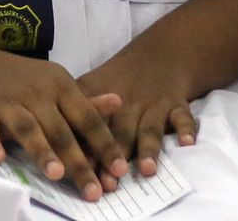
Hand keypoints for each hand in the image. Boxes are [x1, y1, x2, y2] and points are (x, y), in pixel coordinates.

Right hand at [0, 44, 129, 199]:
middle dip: (78, 161)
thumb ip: (85, 100)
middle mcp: (36, 94)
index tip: (120, 169)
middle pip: (61, 130)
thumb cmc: (23, 80)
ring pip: (28, 129)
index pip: (87, 118)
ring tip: (57, 175)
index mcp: (59, 86)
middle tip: (93, 190)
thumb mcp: (56, 84)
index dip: (104, 144)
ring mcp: (8, 103)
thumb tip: (119, 102)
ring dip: (42, 151)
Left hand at [78, 51, 198, 178]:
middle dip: (115, 156)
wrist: (159, 55)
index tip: (81, 170)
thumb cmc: (117, 79)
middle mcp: (128, 104)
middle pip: (121, 133)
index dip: (86, 148)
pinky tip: (187, 143)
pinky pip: (183, 116)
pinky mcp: (177, 104)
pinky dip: (186, 128)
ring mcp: (154, 105)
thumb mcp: (90, 84)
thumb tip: (50, 142)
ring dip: (148, 149)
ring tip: (146, 170)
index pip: (91, 126)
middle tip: (111, 182)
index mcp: (103, 101)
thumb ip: (74, 112)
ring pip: (150, 129)